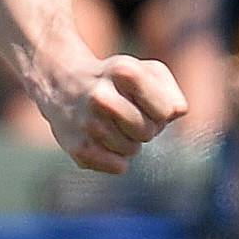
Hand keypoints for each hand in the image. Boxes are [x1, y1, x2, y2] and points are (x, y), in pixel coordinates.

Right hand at [43, 54, 187, 173]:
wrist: (61, 83)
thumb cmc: (114, 80)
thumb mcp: (144, 71)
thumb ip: (170, 91)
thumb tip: (177, 112)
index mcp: (123, 71)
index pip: (166, 111)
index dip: (160, 110)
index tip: (145, 101)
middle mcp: (102, 97)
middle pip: (149, 132)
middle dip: (145, 126)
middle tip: (127, 114)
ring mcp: (88, 124)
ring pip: (133, 150)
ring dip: (128, 141)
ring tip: (110, 123)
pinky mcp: (79, 149)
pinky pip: (119, 167)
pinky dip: (115, 157)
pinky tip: (101, 139)